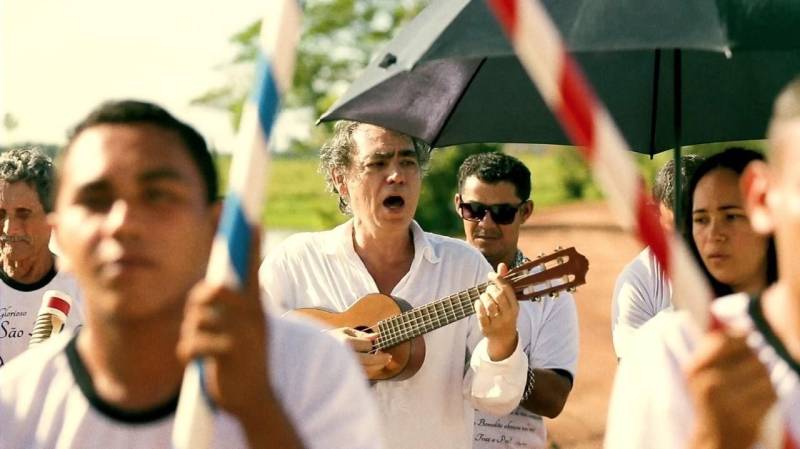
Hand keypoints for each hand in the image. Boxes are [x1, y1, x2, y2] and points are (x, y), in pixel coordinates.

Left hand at [176, 227, 270, 418]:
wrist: (254, 399)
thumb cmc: (241, 358)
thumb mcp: (242, 329)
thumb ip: (228, 306)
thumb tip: (208, 286)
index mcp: (255, 306)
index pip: (252, 267)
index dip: (250, 242)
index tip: (251, 218)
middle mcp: (253, 315)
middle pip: (212, 290)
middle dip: (197, 304)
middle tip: (200, 319)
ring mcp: (243, 333)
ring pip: (197, 318)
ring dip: (190, 333)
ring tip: (200, 346)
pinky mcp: (230, 353)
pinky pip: (192, 342)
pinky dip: (187, 353)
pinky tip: (195, 361)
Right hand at [328, 327, 390, 378]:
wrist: (313, 352)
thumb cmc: (331, 339)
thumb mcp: (345, 331)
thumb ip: (361, 335)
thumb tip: (377, 336)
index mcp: (345, 343)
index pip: (367, 345)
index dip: (371, 344)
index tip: (371, 344)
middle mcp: (344, 356)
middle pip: (369, 360)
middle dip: (381, 359)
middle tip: (389, 357)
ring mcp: (343, 368)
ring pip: (366, 371)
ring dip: (377, 367)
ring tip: (384, 362)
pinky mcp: (343, 376)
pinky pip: (360, 377)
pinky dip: (369, 373)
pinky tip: (374, 368)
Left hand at [474, 263, 518, 360]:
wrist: (503, 338)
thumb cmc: (505, 313)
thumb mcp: (508, 300)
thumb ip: (504, 282)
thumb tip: (502, 265)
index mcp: (515, 306)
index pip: (507, 289)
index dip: (497, 279)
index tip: (490, 275)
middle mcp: (508, 315)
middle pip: (498, 296)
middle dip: (490, 289)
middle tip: (488, 290)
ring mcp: (497, 323)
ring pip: (489, 304)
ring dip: (483, 297)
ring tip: (483, 297)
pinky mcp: (487, 328)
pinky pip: (480, 314)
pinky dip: (477, 306)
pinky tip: (478, 303)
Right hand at [686, 331, 776, 448]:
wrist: (714, 438)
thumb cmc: (709, 399)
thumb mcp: (699, 372)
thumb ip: (715, 349)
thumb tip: (744, 329)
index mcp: (693, 370)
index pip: (723, 340)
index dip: (739, 337)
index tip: (743, 343)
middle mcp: (709, 383)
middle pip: (749, 353)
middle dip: (754, 357)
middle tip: (748, 367)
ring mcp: (729, 400)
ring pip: (763, 370)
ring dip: (764, 374)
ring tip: (753, 383)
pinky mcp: (750, 414)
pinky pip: (771, 391)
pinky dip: (770, 391)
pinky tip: (758, 398)